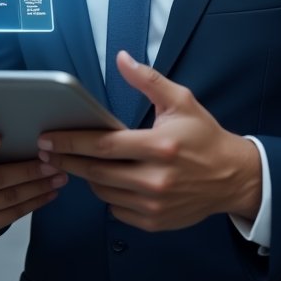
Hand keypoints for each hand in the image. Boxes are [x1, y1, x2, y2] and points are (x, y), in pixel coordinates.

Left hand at [37, 51, 261, 231]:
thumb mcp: (180, 101)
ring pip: (103, 193)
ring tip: (84, 162)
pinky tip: (113, 181)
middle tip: (47, 153)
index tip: (48, 138)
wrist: (233, 177)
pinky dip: (110, 196)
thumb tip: (121, 58)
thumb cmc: (204, 135)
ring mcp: (154, 205)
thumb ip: (147, 80)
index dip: (71, 142)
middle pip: (95, 173)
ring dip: (89, 177)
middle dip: (67, 161)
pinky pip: (117, 211)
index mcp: (160, 146)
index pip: (103, 146)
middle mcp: (155, 179)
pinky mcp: (154, 222)